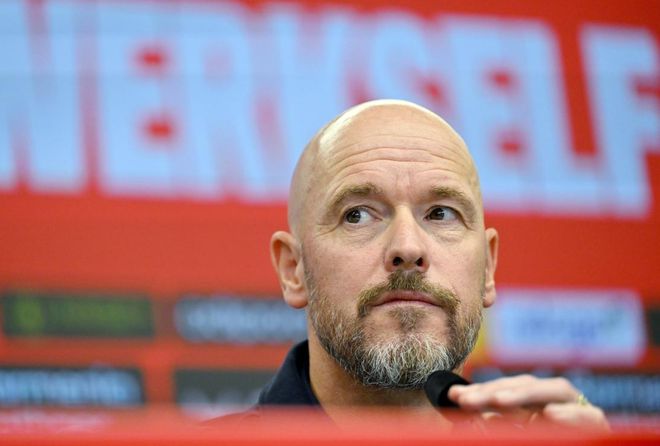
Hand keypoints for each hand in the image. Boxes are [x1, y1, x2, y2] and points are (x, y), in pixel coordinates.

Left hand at [447, 374, 609, 430]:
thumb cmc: (546, 437)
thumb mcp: (512, 432)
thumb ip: (492, 423)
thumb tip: (462, 407)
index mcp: (532, 404)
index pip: (505, 390)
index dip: (479, 392)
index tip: (453, 397)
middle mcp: (553, 401)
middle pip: (524, 385)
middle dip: (493, 391)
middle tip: (466, 400)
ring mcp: (577, 408)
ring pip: (555, 389)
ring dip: (525, 393)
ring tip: (498, 401)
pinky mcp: (598, 423)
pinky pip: (589, 415)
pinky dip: (572, 413)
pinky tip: (552, 414)